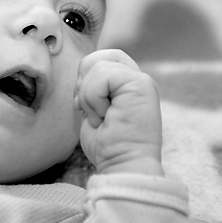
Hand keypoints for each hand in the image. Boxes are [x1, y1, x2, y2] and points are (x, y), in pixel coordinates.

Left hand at [74, 49, 163, 175]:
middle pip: (100, 56)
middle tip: (85, 107)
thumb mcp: (94, 111)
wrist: (123, 166)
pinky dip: (94, 98)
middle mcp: (137, 79)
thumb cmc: (108, 147)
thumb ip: (92, 89)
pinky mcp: (141, 84)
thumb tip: (81, 75)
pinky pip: (102, 75)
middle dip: (84, 79)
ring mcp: (141, 80)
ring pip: (98, 66)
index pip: (103, 58)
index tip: (80, 103)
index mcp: (127, 85)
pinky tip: (105, 117)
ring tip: (101, 118)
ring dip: (88, 96)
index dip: (85, 75)